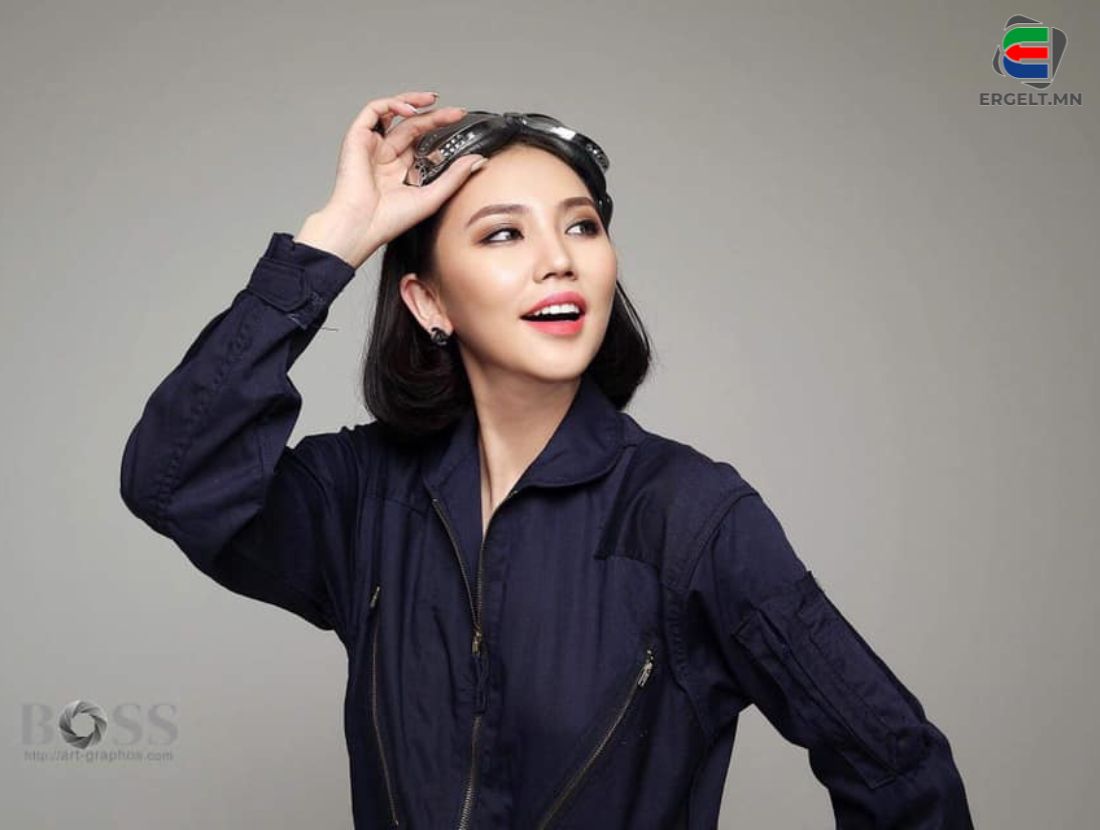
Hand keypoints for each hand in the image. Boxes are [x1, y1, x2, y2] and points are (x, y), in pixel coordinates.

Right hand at [296, 90, 486, 268]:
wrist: (362, 226)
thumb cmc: (389, 220)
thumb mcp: (432, 196)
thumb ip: (455, 177)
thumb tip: (478, 160)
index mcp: (400, 171)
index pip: (422, 142)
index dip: (439, 130)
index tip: (460, 121)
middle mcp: (385, 156)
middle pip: (412, 126)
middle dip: (434, 116)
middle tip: (455, 113)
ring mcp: (371, 146)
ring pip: (392, 113)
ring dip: (412, 102)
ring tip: (432, 100)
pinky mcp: (357, 138)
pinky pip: (373, 110)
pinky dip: (392, 104)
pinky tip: (410, 109)